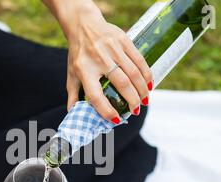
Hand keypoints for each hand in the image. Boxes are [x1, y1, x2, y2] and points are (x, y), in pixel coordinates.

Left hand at [44, 0, 152, 121]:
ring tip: (145, 101)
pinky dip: (146, 74)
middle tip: (136, 111)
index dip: (106, 110)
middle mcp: (99, 59)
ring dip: (142, 90)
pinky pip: (139, 59)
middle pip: (121, 83)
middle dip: (132, 100)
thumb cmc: (78, 53)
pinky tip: (149, 84)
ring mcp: (112, 48)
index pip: (95, 95)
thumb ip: (73, 94)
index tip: (115, 120)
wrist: (83, 24)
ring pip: (133, 73)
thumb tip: (73, 113)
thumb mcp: (71, 73)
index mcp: (84, 69)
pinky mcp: (123, 40)